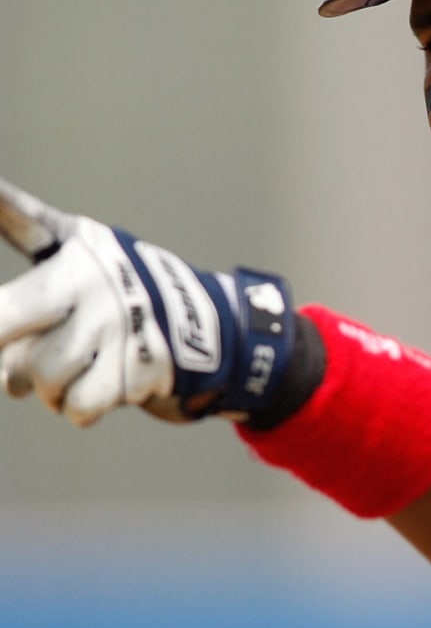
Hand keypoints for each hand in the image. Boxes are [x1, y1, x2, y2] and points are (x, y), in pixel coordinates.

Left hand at [0, 175, 294, 425]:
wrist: (213, 333)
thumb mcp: (79, 270)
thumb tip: (3, 376)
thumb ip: (23, 305)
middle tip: (8, 366)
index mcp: (75, 249)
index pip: (23, 220)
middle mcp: (95, 280)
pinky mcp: (140, 365)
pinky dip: (79, 407)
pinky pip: (79, 403)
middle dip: (1, 350)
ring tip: (68, 372)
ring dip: (47, 388)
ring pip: (41, 375)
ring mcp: (119, 324)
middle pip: (2, 324)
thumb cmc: (121, 303)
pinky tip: (95, 387)